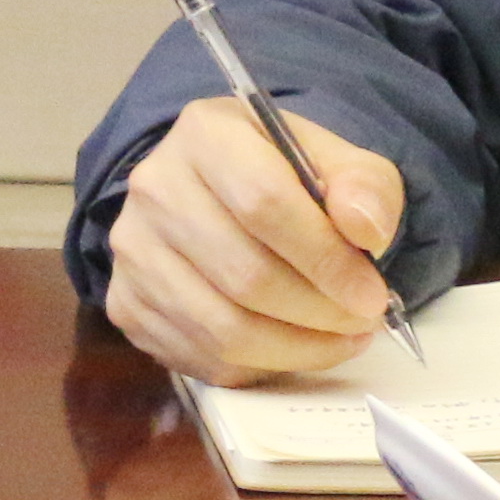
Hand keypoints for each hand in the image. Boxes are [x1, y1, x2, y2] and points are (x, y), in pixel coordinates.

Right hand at [101, 96, 406, 383]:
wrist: (216, 194)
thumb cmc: (284, 178)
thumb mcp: (337, 162)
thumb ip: (365, 187)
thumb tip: (364, 230)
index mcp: (204, 134)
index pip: (263, 204)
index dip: (326, 260)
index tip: (372, 294)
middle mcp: (153, 187)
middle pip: (244, 274)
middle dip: (319, 312)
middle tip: (363, 321)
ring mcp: (132, 250)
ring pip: (223, 327)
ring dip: (298, 348)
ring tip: (339, 338)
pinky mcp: (127, 303)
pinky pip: (202, 357)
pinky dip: (260, 365)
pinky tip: (292, 346)